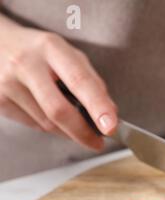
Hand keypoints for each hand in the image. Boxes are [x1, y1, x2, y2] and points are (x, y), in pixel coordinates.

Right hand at [0, 15, 116, 149]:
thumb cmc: (39, 52)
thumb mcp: (67, 55)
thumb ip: (90, 81)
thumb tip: (110, 112)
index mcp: (52, 48)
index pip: (80, 81)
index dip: (98, 106)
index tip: (111, 126)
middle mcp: (27, 64)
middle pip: (59, 109)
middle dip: (82, 132)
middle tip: (98, 142)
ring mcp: (8, 83)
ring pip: (47, 123)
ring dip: (68, 131)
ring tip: (75, 125)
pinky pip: (33, 125)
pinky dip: (50, 127)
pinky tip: (51, 116)